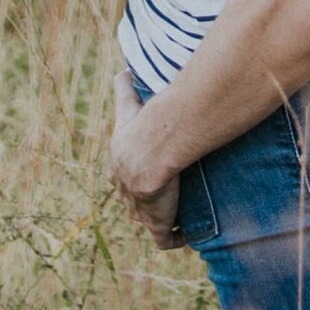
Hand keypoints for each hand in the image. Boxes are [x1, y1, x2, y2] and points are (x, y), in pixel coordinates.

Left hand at [109, 88, 186, 250]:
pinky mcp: (156, 224)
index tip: (154, 173)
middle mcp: (126, 193)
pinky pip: (165, 240)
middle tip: (173, 193)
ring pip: (150, 220)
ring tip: (185, 211)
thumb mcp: (129, 105)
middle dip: (150, 201)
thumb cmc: (142, 127)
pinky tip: (190, 232)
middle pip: (135, 202)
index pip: (124, 177)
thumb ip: (124, 87)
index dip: (137, 177)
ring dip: (165, 218)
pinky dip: (177, 238)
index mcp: (119, 168)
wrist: (150, 150)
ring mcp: (140, 212)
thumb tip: (123, 69)